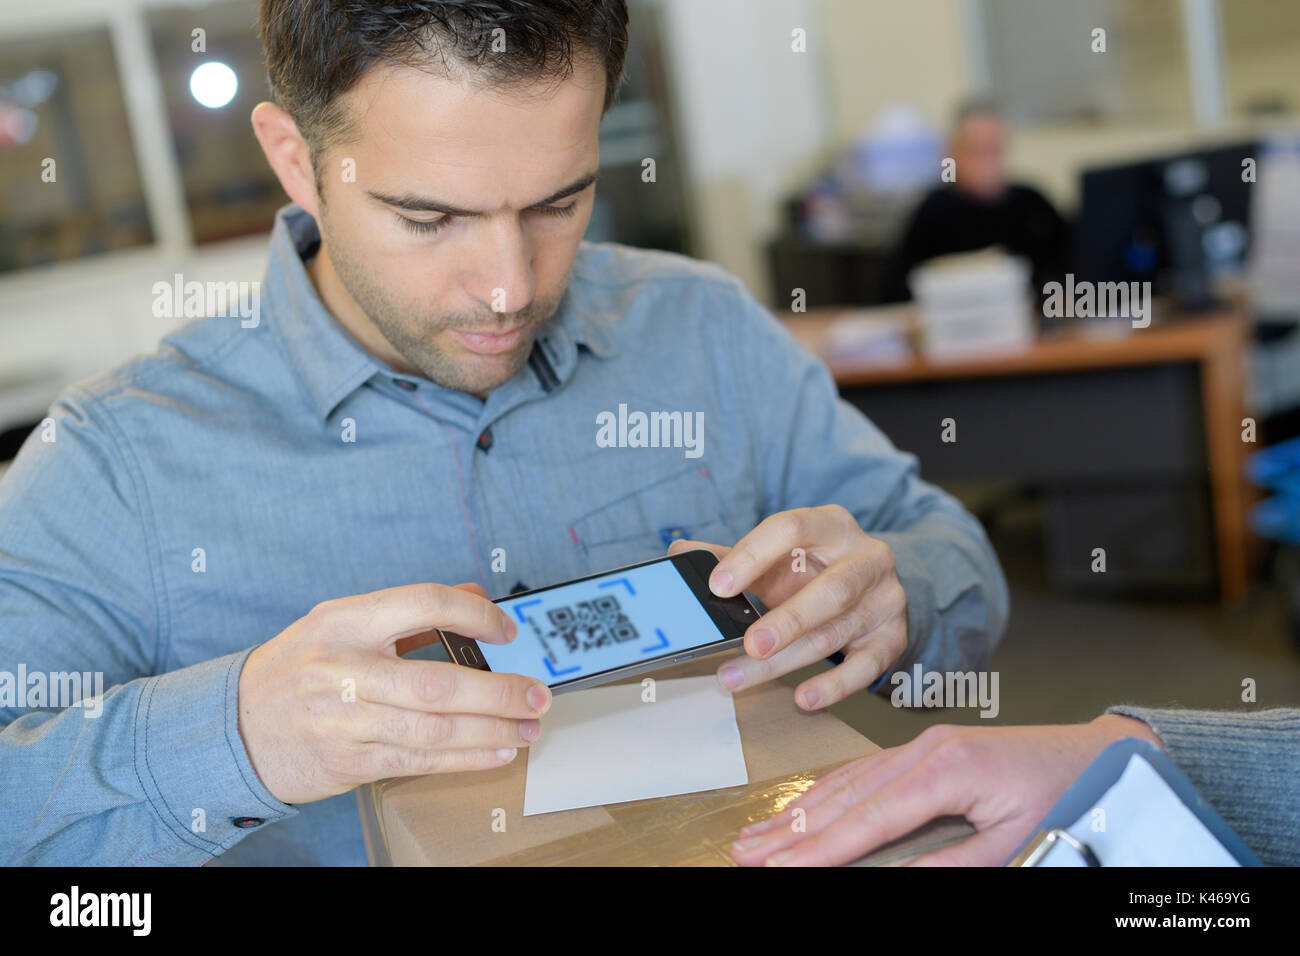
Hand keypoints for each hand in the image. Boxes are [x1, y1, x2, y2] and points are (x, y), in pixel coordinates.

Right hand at [238, 582, 551, 803]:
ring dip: (491, 730)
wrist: (234, 729)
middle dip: (498, 692)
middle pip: (436, 683)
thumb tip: (475, 597)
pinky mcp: (348, 761)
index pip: (421, 603)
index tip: (506, 629)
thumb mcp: (341, 625)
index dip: (473, 614)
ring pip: (433, 729)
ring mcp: (343, 720)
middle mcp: (342, 668)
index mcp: (343, 620)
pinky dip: (466, 757)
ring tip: (527, 727)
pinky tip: (496, 751)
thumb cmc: (297, 671)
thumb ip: (408, 613)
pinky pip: (419, 760)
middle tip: (536, 695)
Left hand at [668, 504, 906, 708]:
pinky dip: (834, 685)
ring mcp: (886, 599)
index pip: (791, 528)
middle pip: (830, 589)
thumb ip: (732, 557)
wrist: (872, 588)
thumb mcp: (778, 558)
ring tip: (739, 678)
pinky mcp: (892, 637)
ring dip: (786, 661)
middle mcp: (867, 557)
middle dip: (787, 620)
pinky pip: (866, 667)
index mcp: (830, 525)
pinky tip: (804, 698)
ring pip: (835, 633)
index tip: (717, 585)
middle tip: (748, 644)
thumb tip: (680, 552)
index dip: (752, 555)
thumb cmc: (815, 569)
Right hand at [730, 714, 1163, 865]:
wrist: (1103, 754)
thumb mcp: (1014, 843)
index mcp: (946, 768)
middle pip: (844, 795)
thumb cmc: (1068, 795)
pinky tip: (807, 807)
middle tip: (744, 852)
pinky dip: (830, 793)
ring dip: (801, 809)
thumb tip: (892, 880)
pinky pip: (866, 770)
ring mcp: (923, 743)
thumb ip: (948, 865)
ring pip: (848, 779)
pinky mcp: (928, 747)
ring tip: (760, 834)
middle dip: (791, 828)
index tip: (775, 869)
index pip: (866, 817)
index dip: (816, 849)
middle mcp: (925, 748)